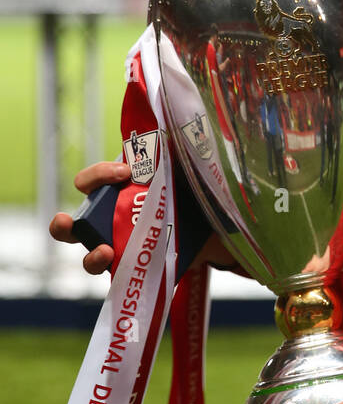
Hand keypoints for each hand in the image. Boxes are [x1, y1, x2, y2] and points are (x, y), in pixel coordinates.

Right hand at [49, 160, 238, 274]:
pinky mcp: (136, 270)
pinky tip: (128, 273)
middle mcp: (110, 222)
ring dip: (91, 257)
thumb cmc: (191, 193)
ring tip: (106, 252)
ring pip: (90, 257)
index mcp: (115, 194)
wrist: (218, 228)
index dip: (99, 175)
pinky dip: (119, 278)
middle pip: (70, 226)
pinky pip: (119, 279)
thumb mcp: (181, 168)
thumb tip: (165, 125)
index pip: (90, 182)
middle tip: (69, 222)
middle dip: (62, 225)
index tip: (125, 172)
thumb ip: (168, 151)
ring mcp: (120, 248)